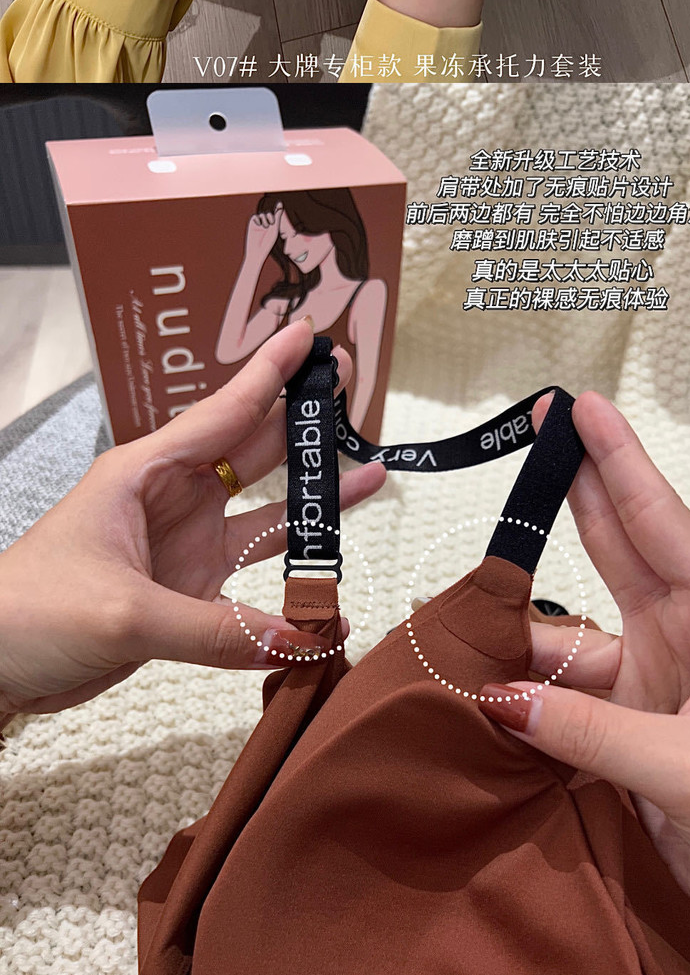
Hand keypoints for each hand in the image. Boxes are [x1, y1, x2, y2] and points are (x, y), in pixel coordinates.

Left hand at [0, 317, 384, 721]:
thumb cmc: (33, 612)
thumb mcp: (123, 613)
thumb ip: (215, 631)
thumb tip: (302, 639)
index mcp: (143, 473)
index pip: (222, 412)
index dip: (269, 373)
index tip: (311, 335)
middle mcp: (171, 501)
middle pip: (250, 449)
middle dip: (301, 420)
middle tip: (353, 385)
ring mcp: (182, 548)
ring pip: (262, 512)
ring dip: (311, 498)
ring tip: (371, 471)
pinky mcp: (187, 594)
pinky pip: (253, 579)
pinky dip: (293, 578)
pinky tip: (329, 584)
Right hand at [484, 389, 689, 922]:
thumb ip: (594, 737)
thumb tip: (504, 703)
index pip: (661, 521)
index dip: (619, 462)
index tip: (581, 406)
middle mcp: (689, 638)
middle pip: (619, 550)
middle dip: (576, 494)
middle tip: (534, 435)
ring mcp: (657, 685)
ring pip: (575, 641)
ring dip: (525, 637)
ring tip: (467, 619)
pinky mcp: (631, 737)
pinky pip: (565, 706)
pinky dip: (526, 704)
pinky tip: (485, 698)